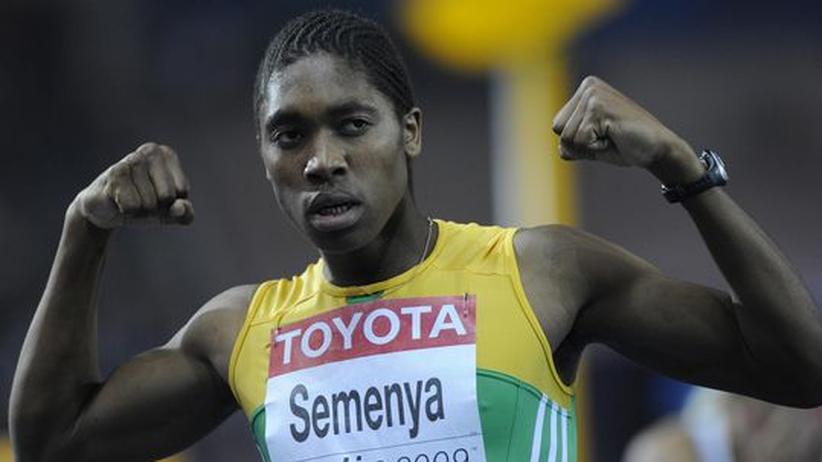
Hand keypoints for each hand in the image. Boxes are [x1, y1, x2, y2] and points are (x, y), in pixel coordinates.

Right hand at [72, 142, 193, 228]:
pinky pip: (132, 206)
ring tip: (129, 200)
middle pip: (167, 197)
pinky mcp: (114, 173)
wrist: (107, 211)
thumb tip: (182, 208)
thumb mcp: (169, 214)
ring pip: (149, 204)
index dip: (170, 203)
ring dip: (140, 211)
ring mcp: (131, 160)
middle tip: (141, 200)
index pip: (181, 192)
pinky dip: (127, 211)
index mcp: (167, 155)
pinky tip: (117, 201)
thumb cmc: (144, 206)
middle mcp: (150, 151)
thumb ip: (184, 214)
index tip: (157, 197)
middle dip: (156, 208)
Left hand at [552, 76, 701, 182]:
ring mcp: (593, 95)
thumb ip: (571, 143)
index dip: (577, 141)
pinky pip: (581, 141)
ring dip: (589, 146)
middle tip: (608, 137)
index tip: (602, 135)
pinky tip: (615, 137)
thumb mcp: (590, 144)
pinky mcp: (599, 107)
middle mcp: (588, 87)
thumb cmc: (625, 145)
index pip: (557, 126)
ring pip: (568, 137)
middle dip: (580, 144)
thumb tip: (560, 149)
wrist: (658, 148)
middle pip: (558, 130)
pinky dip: (596, 147)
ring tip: (612, 136)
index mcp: (584, 90)